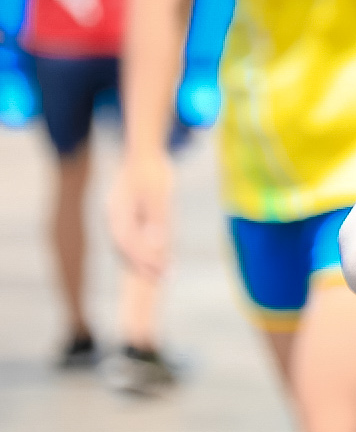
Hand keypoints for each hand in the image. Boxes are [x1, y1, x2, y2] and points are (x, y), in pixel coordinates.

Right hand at [110, 147, 174, 279]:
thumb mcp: (158, 194)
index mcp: (118, 214)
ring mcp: (117, 215)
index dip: (145, 261)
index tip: (162, 272)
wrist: (144, 151)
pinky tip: (159, 254)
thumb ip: (157, 218)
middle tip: (165, 280)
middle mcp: (114, 217)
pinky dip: (142, 248)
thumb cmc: (153, 171)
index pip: (129, 245)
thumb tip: (155, 243)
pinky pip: (132, 236)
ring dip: (143, 259)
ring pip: (127, 244)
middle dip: (144, 266)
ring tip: (162, 272)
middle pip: (125, 248)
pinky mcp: (125, 212)